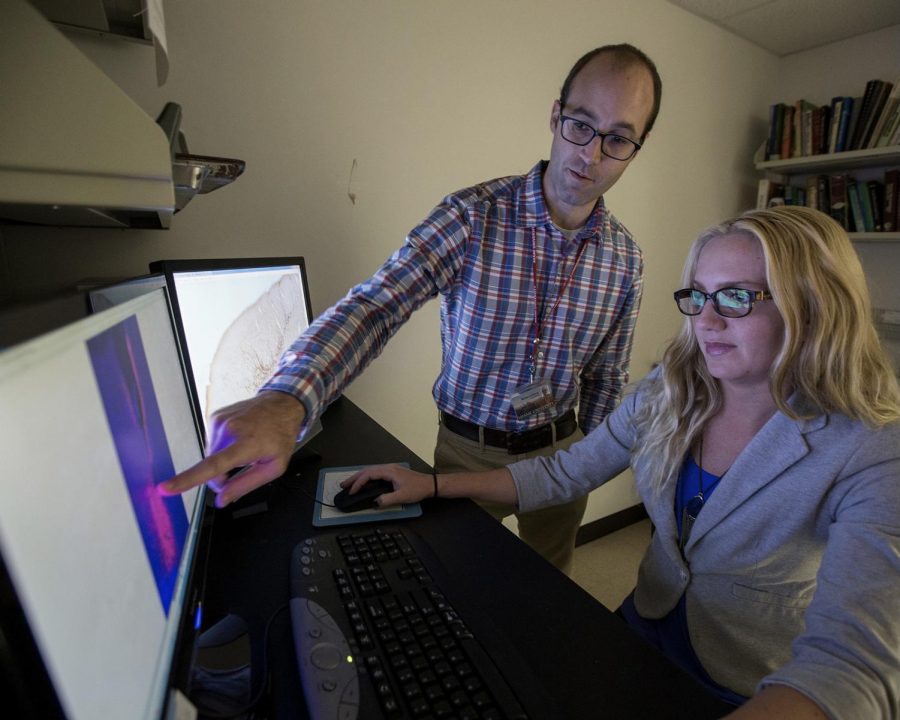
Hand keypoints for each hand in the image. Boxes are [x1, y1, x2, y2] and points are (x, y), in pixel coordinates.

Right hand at [158, 391, 305, 507]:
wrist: (282, 405)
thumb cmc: (280, 436)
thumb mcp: (274, 467)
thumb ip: (245, 485)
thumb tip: (221, 500)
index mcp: (245, 445)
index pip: (212, 466)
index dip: (187, 480)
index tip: (166, 488)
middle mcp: (229, 430)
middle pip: (211, 467)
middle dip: (222, 474)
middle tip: (245, 465)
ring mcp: (220, 420)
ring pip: (210, 454)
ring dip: (223, 457)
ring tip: (245, 445)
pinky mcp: (215, 416)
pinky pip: (212, 441)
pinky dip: (222, 445)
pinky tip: (239, 436)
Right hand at [341, 464, 433, 505]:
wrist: (429, 484)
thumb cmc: (418, 488)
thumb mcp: (402, 496)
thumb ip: (387, 500)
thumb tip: (375, 502)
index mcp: (389, 471)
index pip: (369, 475)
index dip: (358, 483)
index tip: (352, 491)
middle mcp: (388, 468)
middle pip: (367, 470)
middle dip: (354, 478)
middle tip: (343, 485)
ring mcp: (390, 469)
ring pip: (370, 471)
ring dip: (359, 477)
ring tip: (350, 484)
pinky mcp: (392, 472)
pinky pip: (375, 473)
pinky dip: (366, 477)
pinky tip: (363, 482)